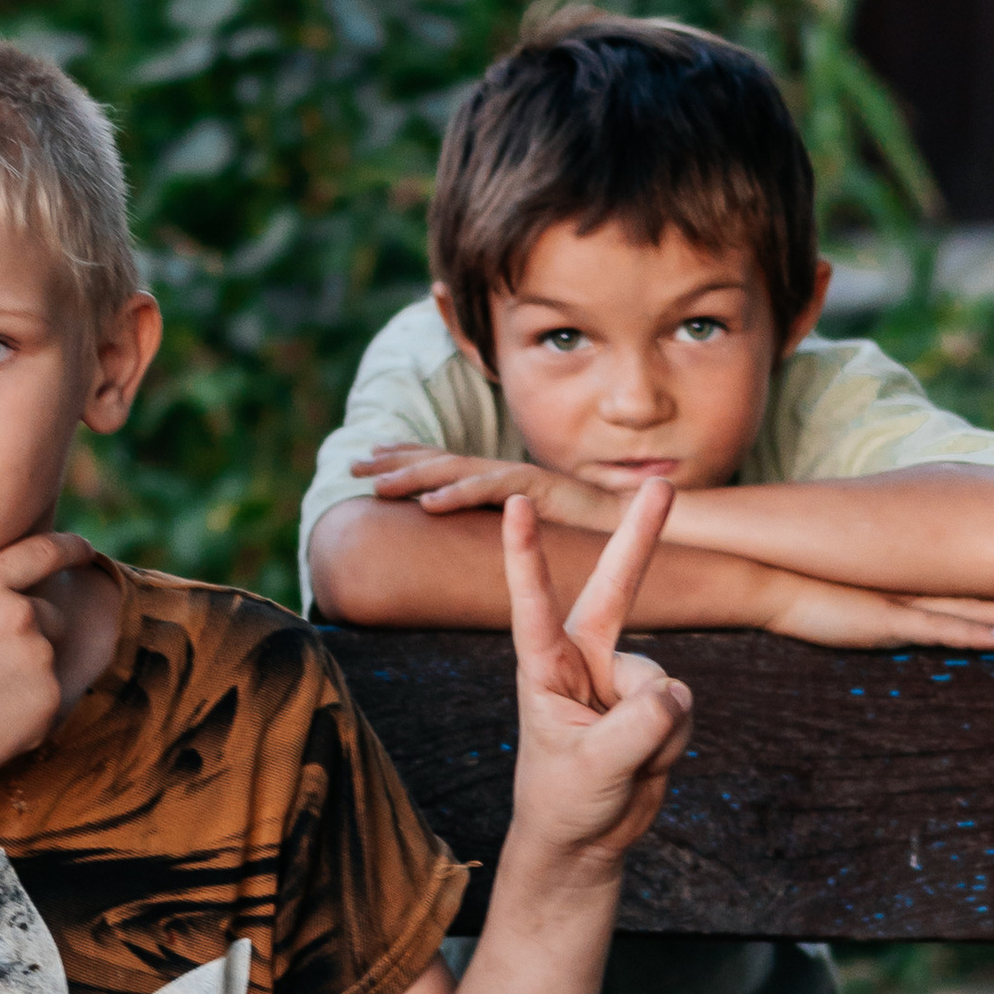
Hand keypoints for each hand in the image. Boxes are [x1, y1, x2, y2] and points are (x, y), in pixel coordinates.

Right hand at [0, 511, 94, 792]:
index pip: (41, 552)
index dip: (66, 548)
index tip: (84, 549)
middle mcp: (18, 614)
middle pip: (47, 613)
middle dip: (27, 632)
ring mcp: (37, 658)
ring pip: (50, 657)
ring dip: (27, 670)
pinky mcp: (48, 701)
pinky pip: (49, 700)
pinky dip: (27, 710)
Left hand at [353, 448, 611, 528]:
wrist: (640, 520)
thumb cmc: (586, 527)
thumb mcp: (532, 525)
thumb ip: (502, 524)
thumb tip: (472, 536)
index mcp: (500, 478)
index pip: (444, 463)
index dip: (405, 458)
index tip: (368, 460)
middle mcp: (505, 472)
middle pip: (439, 460)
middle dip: (394, 460)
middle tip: (353, 464)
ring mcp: (520, 477)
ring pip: (456, 470)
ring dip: (413, 476)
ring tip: (376, 485)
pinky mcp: (539, 488)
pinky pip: (492, 490)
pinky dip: (458, 493)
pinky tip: (428, 503)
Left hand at [502, 484, 692, 869]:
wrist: (585, 836)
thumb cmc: (565, 799)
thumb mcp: (593, 768)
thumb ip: (635, 728)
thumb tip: (677, 688)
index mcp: (545, 666)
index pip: (532, 603)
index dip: (526, 553)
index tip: (516, 502)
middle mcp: (584, 660)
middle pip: (618, 588)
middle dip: (642, 536)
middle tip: (664, 485)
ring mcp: (621, 677)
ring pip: (663, 683)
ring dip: (655, 731)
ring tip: (624, 761)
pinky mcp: (652, 701)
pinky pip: (682, 709)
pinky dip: (671, 743)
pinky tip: (646, 761)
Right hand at [757, 570, 993, 651]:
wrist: (760, 577)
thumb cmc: (785, 585)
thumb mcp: (826, 594)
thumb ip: (848, 597)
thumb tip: (853, 601)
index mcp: (894, 586)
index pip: (954, 589)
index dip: (993, 594)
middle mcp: (904, 590)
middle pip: (975, 595)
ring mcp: (897, 603)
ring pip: (969, 610)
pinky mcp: (884, 620)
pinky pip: (939, 629)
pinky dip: (973, 632)